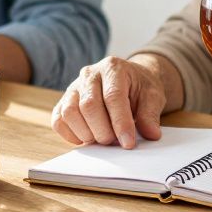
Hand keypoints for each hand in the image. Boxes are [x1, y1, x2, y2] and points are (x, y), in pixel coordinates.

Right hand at [51, 56, 169, 148]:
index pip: (113, 96)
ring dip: (86, 133)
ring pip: (70, 113)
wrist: (129, 80)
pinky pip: (58, 120)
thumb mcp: (152, 96)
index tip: (128, 143)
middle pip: (88, 105)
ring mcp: (73, 87)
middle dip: (103, 131)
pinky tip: (87, 138)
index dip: (120, 122)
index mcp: (113, 68)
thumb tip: (151, 134)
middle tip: (115, 143)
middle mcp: (89, 74)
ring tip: (102, 139)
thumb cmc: (139, 88)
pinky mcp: (64, 101)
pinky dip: (70, 135)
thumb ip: (151, 114)